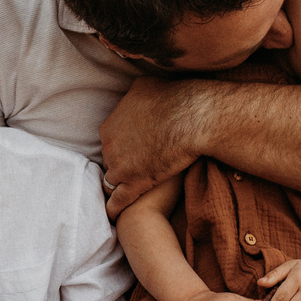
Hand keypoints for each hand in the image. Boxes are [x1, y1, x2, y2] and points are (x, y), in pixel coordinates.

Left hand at [99, 78, 206, 216]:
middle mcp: (110, 146)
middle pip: (110, 161)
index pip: (110, 141)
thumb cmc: (173, 98)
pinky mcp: (135, 184)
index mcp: (109, 126)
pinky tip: (113, 214)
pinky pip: (118, 201)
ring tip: (122, 193)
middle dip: (120, 165)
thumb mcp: (144, 86)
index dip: (121, 146)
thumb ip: (133, 95)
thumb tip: (134, 92)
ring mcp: (120, 166)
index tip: (131, 150)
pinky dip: (115, 208)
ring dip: (117, 186)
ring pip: (112, 181)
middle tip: (133, 169)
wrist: (191, 117)